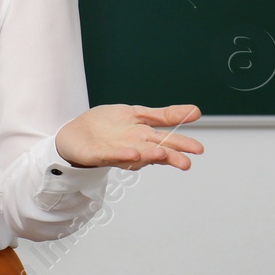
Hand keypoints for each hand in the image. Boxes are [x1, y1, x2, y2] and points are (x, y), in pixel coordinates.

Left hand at [54, 104, 203, 170]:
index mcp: (145, 137)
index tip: (198, 149)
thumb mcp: (138, 114)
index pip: (166, 140)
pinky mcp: (98, 154)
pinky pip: (111, 155)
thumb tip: (196, 111)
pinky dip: (122, 155)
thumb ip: (165, 115)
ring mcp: (117, 152)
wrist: (76, 133)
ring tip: (162, 154)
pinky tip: (133, 153)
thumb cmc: (108, 125)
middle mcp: (135, 146)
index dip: (181, 144)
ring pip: (137, 155)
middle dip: (171, 156)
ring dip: (149, 154)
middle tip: (187, 162)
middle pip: (156, 151)